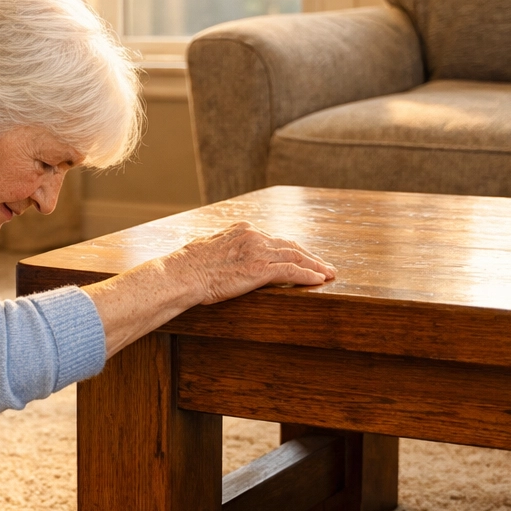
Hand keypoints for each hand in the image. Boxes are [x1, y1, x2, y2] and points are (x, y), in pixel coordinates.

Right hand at [169, 221, 335, 306]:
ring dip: (315, 265)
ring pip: (295, 256)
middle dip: (309, 256)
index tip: (302, 256)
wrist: (181, 275)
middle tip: (324, 265)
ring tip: (328, 273)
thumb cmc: (187, 266)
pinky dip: (308, 275)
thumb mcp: (207, 248)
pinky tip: (319, 280)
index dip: (291, 249)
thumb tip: (224, 255)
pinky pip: (291, 271)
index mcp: (242, 229)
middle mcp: (253, 236)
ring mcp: (258, 252)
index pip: (274, 239)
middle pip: (289, 245)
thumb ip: (224, 248)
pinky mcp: (259, 269)